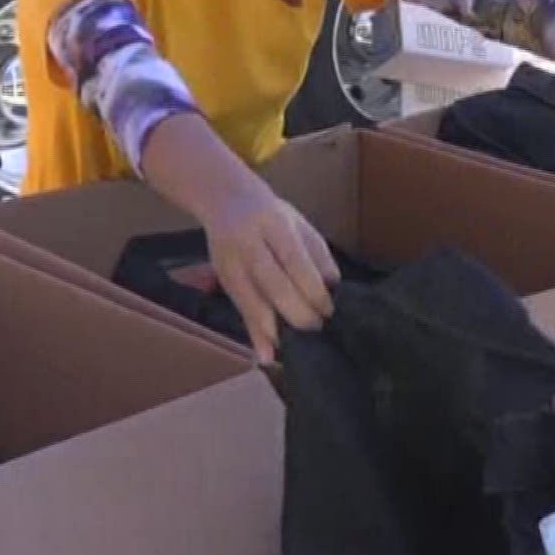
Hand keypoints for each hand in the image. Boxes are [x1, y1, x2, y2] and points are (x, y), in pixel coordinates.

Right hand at [199, 179, 339, 363]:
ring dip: (274, 329)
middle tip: (316, 327)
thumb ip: (318, 256)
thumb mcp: (299, 224)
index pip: (294, 260)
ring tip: (295, 346)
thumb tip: (332, 288)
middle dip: (297, 312)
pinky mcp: (222, 280)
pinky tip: (267, 355)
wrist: (224, 199)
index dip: (312, 289)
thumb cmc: (272, 214)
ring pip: (252, 302)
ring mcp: (230, 263)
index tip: (327, 309)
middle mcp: (247, 243)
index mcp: (272, 223)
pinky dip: (254, 334)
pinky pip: (240, 311)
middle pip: (272, 284)